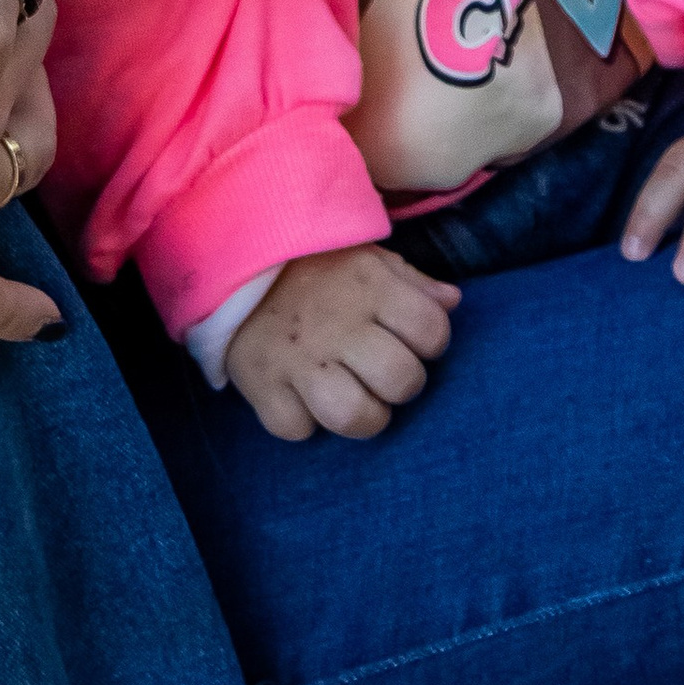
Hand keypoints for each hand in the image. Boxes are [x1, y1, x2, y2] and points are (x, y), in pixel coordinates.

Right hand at [226, 246, 460, 441]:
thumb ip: (411, 282)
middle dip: (400, 385)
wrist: (230, 259)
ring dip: (362, 416)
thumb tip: (452, 302)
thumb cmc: (312, 265)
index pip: (432, 330)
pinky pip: (296, 428)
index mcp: (368, 284)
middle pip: (402, 380)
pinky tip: (299, 397)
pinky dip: (300, 420)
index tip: (406, 337)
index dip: (429, 342)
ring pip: (355, 416)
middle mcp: (338, 322)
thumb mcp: (364, 256)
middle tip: (378, 373)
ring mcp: (298, 357)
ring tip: (352, 398)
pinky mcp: (261, 383)